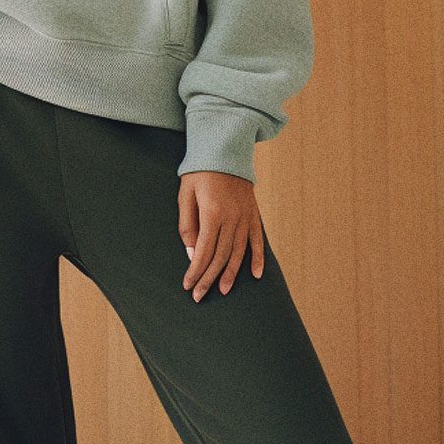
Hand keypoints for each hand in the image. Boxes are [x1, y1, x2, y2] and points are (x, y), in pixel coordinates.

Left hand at [178, 171, 264, 301]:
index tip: (188, 285)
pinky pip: (257, 240)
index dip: (196, 271)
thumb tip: (193, 255)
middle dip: (209, 278)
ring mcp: (245, 216)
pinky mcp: (253, 213)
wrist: (224, 147)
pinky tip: (257, 275)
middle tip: (199, 296)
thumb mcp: (185, 195)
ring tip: (223, 290)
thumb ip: (188, 226)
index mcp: (212, 213)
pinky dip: (258, 258)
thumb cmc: (199, 172)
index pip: (204, 251)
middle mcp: (232, 217)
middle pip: (221, 256)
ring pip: (239, 252)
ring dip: (231, 273)